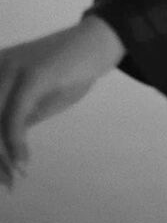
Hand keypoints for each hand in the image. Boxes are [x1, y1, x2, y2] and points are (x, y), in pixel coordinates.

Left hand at [0, 15, 124, 189]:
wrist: (99, 41)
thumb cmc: (71, 68)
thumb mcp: (38, 99)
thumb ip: (17, 118)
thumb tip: (2, 151)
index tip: (1, 173)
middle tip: (7, 181)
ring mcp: (12, 69)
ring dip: (1, 156)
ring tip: (14, 176)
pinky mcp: (33, 76)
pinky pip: (13, 118)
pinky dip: (15, 145)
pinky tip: (23, 162)